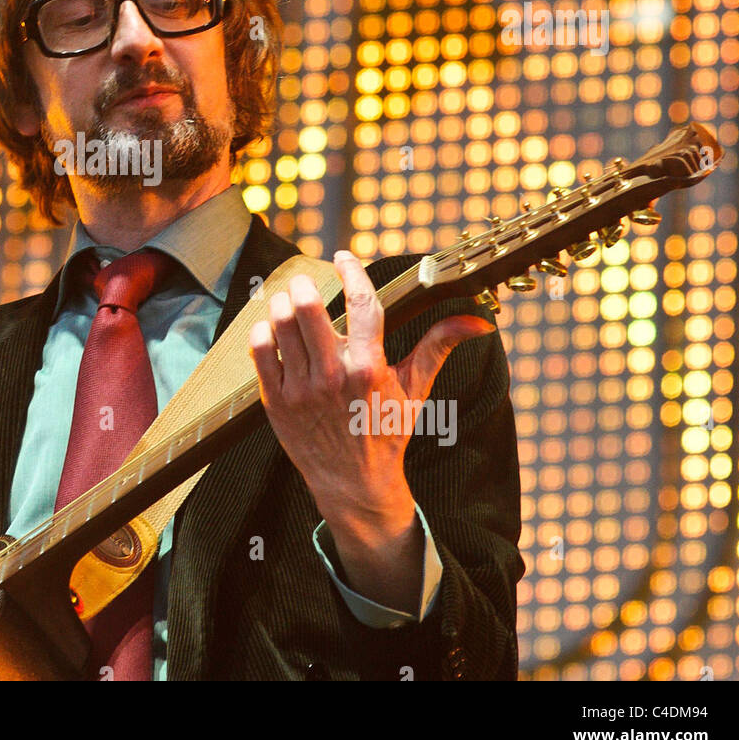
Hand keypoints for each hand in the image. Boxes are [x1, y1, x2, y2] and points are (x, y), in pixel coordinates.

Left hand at [248, 250, 493, 538]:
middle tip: (305, 281)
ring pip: (280, 323)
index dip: (351, 270)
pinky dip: (262, 332)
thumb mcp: (414, 389)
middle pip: (308, 307)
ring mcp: (301, 388)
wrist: (353, 483)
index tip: (343, 256)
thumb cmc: (385, 431)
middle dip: (304, 285)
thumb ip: (439, 346)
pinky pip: (259, 351)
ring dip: (281, 304)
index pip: (360, 301)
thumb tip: (479, 320)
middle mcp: (333, 375)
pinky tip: (272, 330)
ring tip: (287, 302)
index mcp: (369, 367)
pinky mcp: (276, 401)